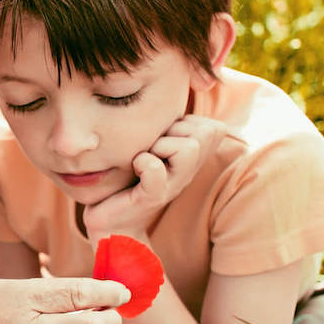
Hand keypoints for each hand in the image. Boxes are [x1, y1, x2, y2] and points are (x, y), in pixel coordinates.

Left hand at [84, 115, 225, 240]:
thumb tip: (180, 100)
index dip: (188, 123)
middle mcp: (187, 172)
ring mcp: (173, 185)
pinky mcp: (153, 197)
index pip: (213, 127)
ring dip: (161, 144)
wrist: (110, 223)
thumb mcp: (150, 146)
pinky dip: (144, 162)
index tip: (164, 136)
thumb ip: (166, 128)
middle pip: (206, 132)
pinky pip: (156, 169)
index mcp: (190, 160)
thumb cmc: (127, 180)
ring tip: (144, 157)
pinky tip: (135, 168)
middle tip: (152, 146)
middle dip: (176, 130)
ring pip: (189, 147)